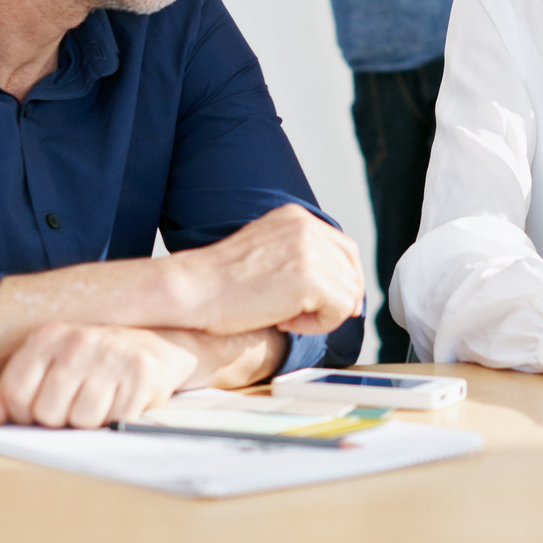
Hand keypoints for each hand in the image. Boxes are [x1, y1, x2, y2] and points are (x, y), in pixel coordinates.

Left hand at [0, 323, 197, 428]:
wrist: (153, 347)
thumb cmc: (91, 364)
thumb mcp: (47, 369)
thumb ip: (9, 392)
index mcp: (48, 336)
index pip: (14, 394)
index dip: (23, 414)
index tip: (40, 407)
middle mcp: (79, 340)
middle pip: (47, 413)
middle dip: (61, 419)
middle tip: (77, 402)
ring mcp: (112, 354)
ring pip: (82, 421)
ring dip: (92, 421)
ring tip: (101, 399)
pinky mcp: (142, 373)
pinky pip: (116, 421)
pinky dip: (119, 419)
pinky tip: (122, 399)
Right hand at [169, 205, 363, 336]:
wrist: (192, 291)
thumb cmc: (220, 283)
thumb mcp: (267, 255)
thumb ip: (302, 261)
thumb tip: (349, 294)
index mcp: (296, 217)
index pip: (345, 249)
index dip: (346, 280)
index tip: (334, 304)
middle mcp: (307, 226)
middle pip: (351, 271)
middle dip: (335, 300)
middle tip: (300, 317)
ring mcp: (310, 250)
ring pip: (347, 293)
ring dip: (321, 315)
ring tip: (284, 318)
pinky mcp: (310, 278)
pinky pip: (339, 310)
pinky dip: (318, 325)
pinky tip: (285, 323)